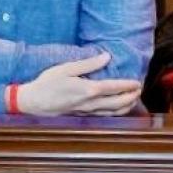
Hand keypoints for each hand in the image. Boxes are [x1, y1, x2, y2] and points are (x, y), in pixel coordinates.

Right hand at [16, 51, 142, 116]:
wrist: (33, 102)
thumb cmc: (48, 82)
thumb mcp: (67, 68)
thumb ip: (89, 63)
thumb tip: (106, 56)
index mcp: (87, 89)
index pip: (113, 88)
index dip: (127, 86)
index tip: (138, 82)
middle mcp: (89, 103)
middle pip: (116, 104)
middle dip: (130, 98)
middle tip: (139, 90)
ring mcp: (85, 112)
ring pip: (110, 113)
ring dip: (124, 107)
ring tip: (133, 100)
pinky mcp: (80, 115)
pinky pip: (102, 116)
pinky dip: (113, 113)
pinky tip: (116, 110)